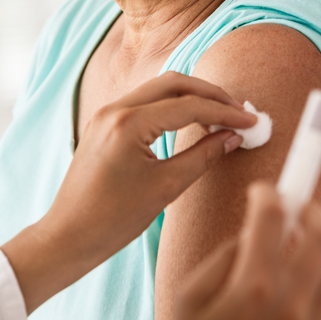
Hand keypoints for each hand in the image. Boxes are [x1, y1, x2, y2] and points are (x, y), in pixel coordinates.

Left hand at [1, 72, 255, 312]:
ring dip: (192, 97)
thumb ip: (202, 157)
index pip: (189, 106)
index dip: (225, 113)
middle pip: (175, 83)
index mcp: (129, 124)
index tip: (251, 121)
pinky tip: (191, 121)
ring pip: (160, 88)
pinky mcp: (105, 122)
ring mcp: (107, 113)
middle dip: (211, 95)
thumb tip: (232, 137)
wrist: (68, 236)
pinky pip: (145, 101)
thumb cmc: (114, 219)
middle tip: (239, 111)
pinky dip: (173, 105)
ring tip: (221, 116)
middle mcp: (116, 109)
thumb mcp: (165, 188)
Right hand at [167, 182, 320, 319]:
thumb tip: (257, 229)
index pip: (274, 216)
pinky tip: (308, 275)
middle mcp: (292, 306)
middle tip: (295, 205)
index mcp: (255, 288)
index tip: (264, 190)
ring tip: (305, 237)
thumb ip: (227, 256)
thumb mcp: (190, 297)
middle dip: (309, 208)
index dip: (269, 193)